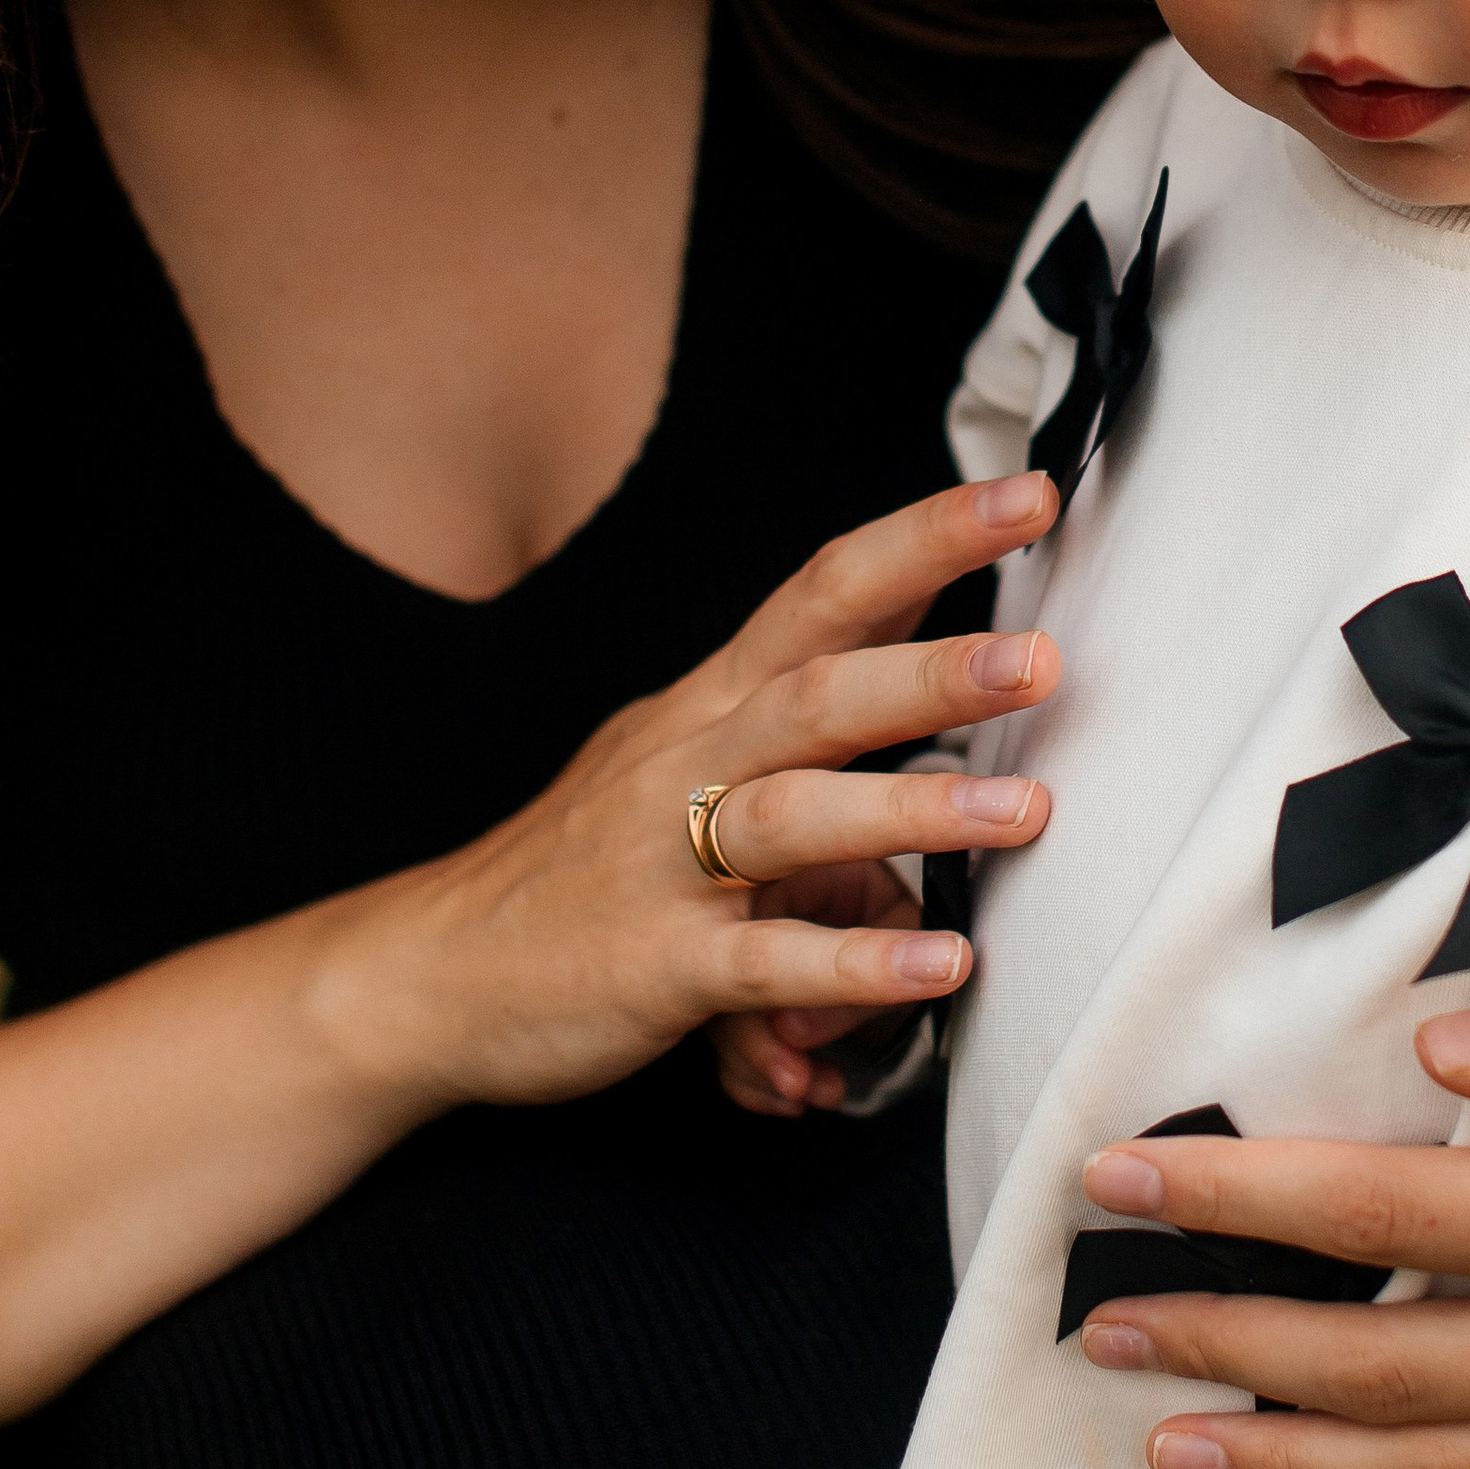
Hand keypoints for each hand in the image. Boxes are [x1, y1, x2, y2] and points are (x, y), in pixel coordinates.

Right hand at [341, 474, 1063, 1111]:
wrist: (426, 975)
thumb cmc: (580, 869)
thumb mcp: (684, 772)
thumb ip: (804, 738)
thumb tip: (931, 698)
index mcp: (709, 706)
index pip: (824, 593)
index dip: (925, 539)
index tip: (1028, 493)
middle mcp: (690, 766)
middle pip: (818, 692)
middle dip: (933, 669)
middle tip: (1044, 655)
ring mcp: (666, 865)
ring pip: (794, 816)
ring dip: (913, 811)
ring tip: (1026, 812)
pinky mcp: (653, 966)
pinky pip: (761, 962)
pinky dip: (849, 966)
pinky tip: (937, 969)